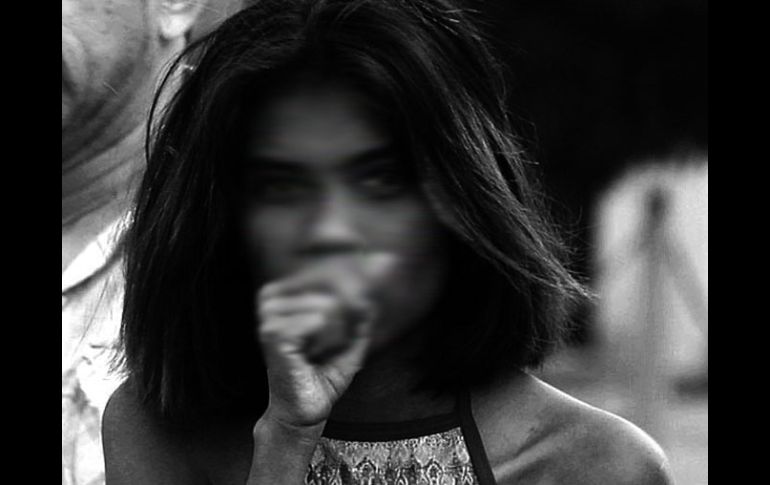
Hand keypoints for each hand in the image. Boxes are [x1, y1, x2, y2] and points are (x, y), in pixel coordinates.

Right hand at [256, 254, 393, 429]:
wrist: (306, 411)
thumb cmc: (322, 375)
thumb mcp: (350, 340)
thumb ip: (360, 314)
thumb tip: (376, 286)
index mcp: (283, 298)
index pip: (322, 274)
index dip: (345, 293)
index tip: (346, 320)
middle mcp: (272, 303)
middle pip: (328, 291)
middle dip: (340, 322)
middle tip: (325, 348)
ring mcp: (269, 317)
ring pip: (325, 305)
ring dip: (333, 333)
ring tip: (317, 353)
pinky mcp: (273, 334)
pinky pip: (317, 319)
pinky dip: (325, 339)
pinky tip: (312, 355)